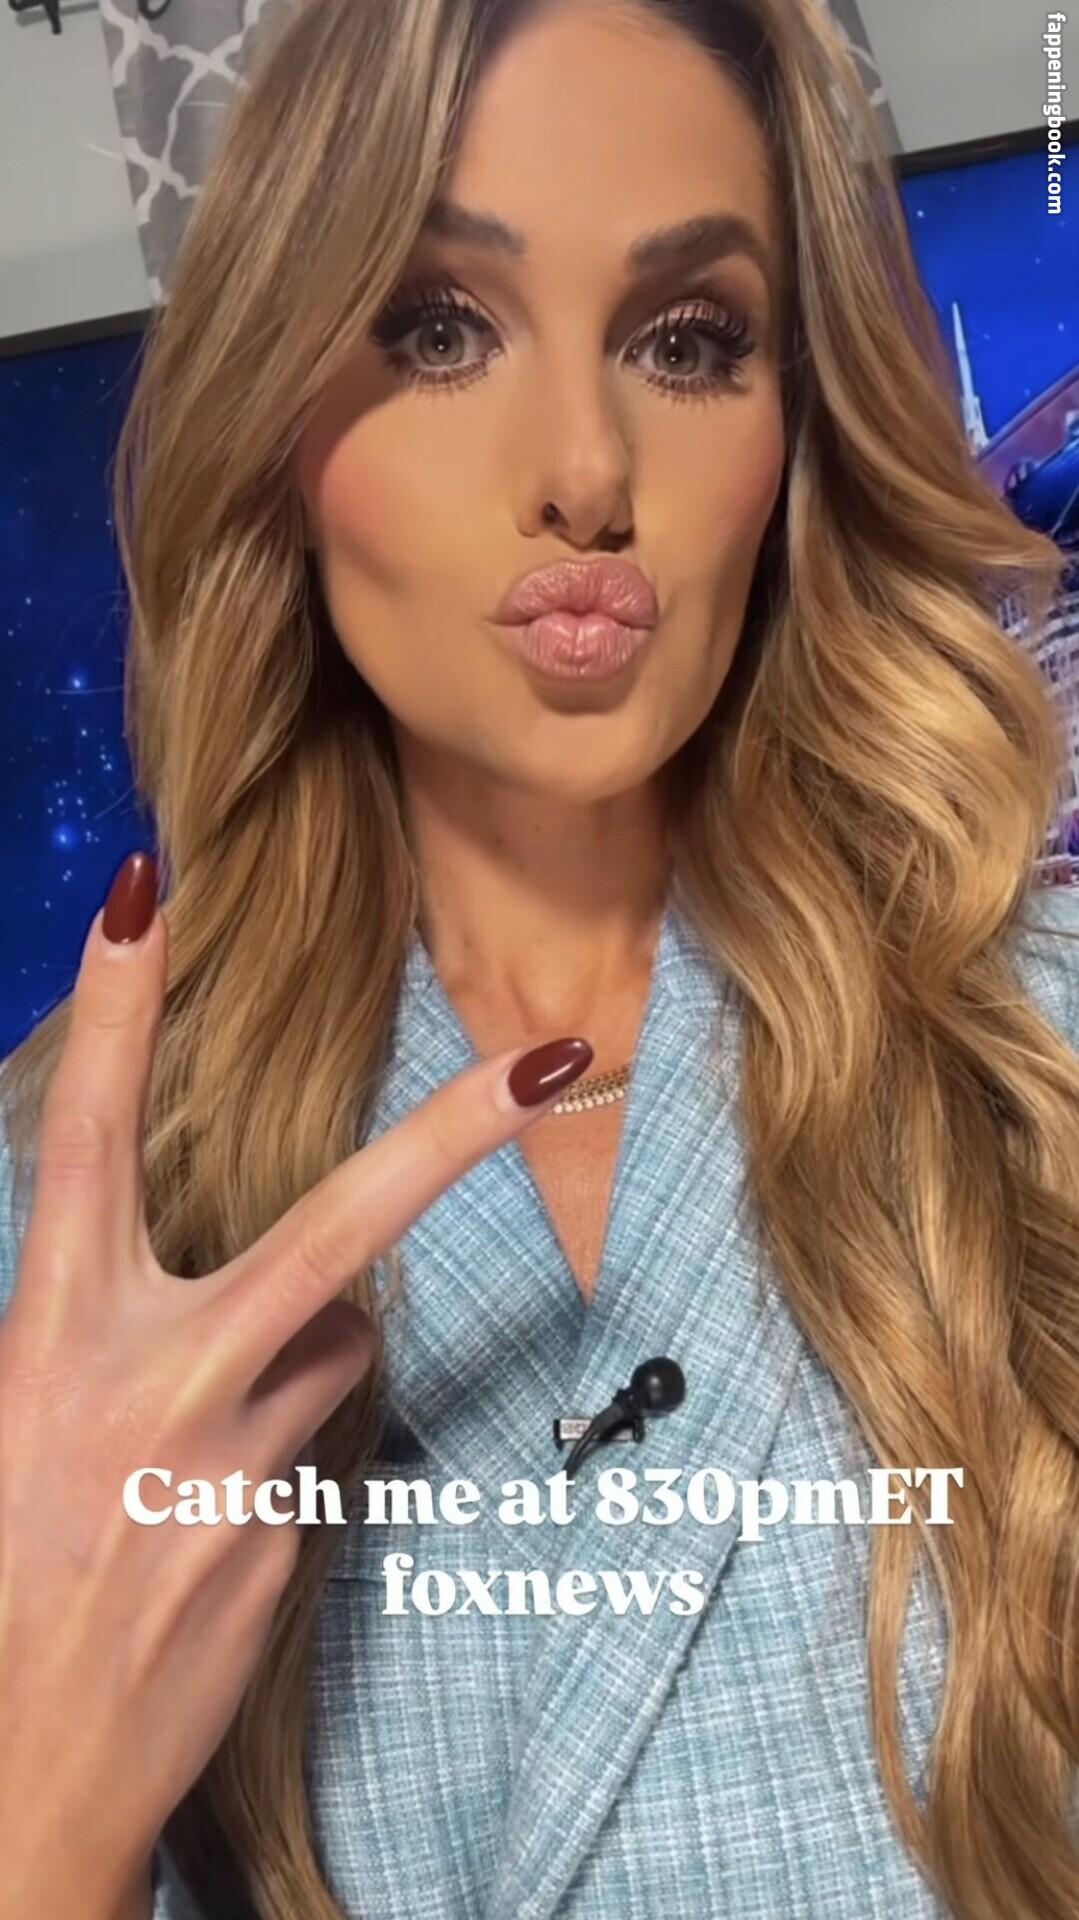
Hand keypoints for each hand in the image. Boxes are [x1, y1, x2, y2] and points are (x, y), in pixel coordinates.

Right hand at [0, 853, 591, 1911]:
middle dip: (449, 1137)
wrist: (11, 1791)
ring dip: (293, 1363)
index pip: (80, 1138)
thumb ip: (115, 1345)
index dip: (110, 1010)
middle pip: (334, 1229)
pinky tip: (197, 1540)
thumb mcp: (17, 1425)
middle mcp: (157, 1382)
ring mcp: (241, 1466)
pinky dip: (275, 1461)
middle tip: (557, 1057)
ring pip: (332, 1348)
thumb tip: (232, 1304)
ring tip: (181, 1470)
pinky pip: (315, 1449)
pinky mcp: (294, 1538)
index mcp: (50, 1339)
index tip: (145, 894)